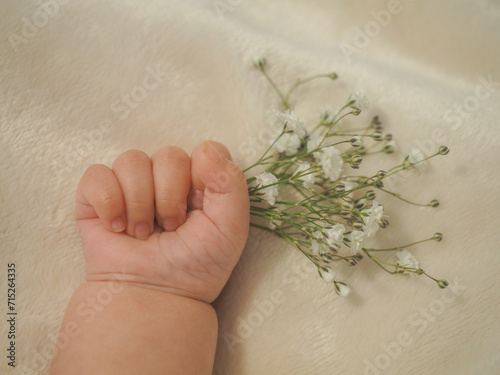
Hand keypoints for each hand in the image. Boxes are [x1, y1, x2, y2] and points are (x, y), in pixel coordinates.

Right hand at [74, 141, 249, 302]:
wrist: (154, 298)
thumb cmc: (195, 267)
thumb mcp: (230, 229)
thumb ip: (231, 184)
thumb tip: (205, 148)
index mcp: (199, 183)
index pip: (204, 151)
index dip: (201, 179)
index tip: (199, 210)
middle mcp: (165, 180)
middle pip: (168, 155)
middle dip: (169, 197)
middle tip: (170, 230)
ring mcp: (131, 186)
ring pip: (131, 161)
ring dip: (139, 204)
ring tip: (143, 235)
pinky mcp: (97, 198)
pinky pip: (97, 175)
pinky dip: (108, 202)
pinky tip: (116, 227)